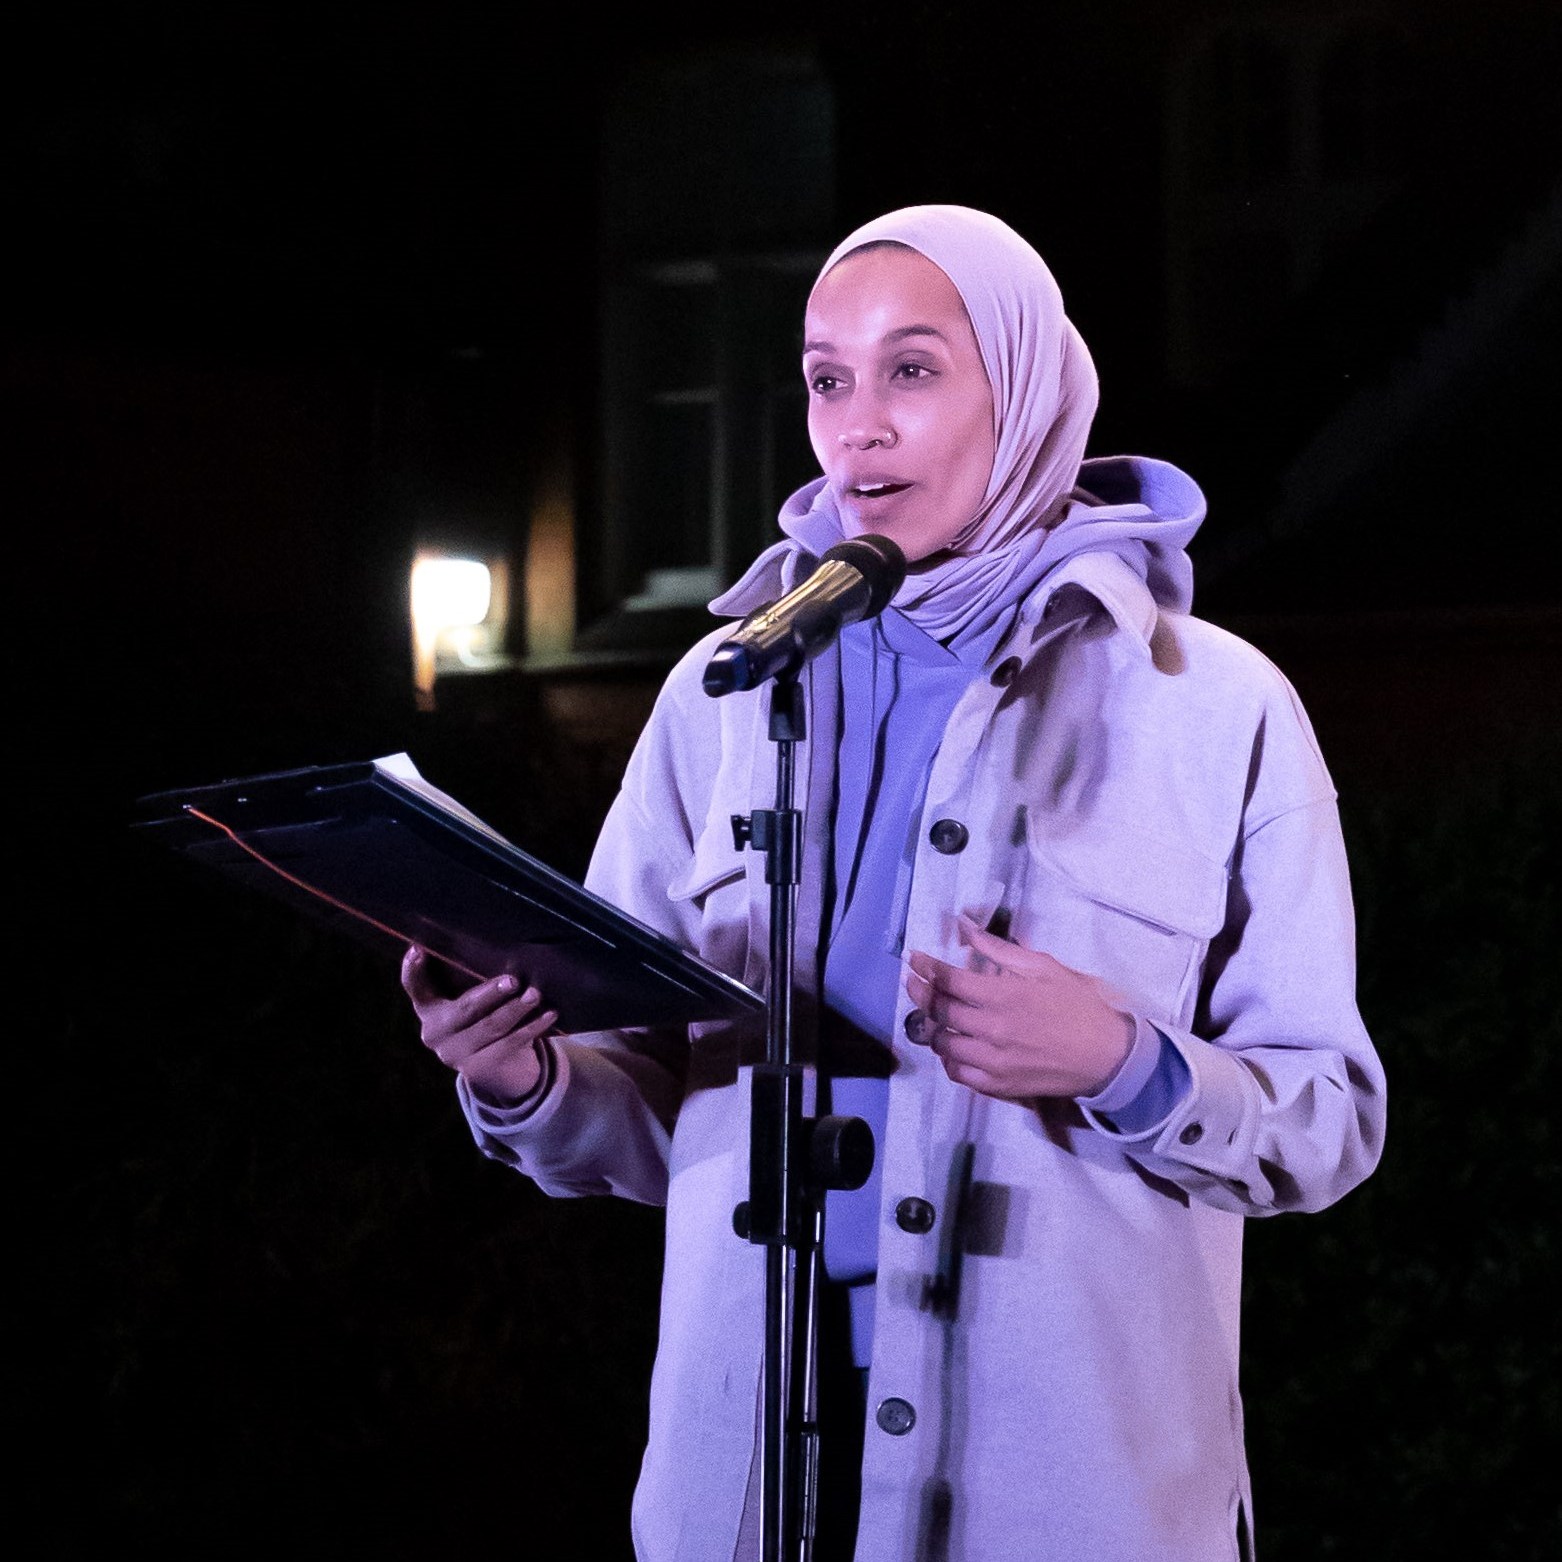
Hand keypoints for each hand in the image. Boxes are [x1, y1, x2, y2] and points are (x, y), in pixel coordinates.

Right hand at [400, 946, 557, 1104]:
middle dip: (490, 993)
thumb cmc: (484, 1018)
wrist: (498, 1068)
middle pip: (464, 1008)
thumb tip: (504, 948)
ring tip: (536, 994)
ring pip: (490, 1027)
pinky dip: (532, 1027)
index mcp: (428, 1008)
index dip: (412, 970)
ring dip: (516, 1009)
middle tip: (513, 980)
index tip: (417, 950)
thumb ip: (471, 980)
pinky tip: (549, 1014)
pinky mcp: (478, 1069)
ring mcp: (454, 1054)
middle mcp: (434, 1033)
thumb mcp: (472, 1000)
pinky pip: (510, 1043)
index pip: (414, 986)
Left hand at [904, 918, 1134, 1100]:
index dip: (926, 967)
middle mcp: (991, 1029)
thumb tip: (965, 927)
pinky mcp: (998, 1085)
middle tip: (913, 982)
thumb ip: (999, 949)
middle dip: (920, 993)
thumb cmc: (1078, 1005)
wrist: (1107, 1056)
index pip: (949, 980)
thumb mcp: (1044, 967)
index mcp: (1003, 996)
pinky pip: (959, 1073)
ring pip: (943, 1044)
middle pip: (940, 1011)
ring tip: (932, 1016)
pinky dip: (949, 1059)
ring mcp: (992, 1061)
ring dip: (932, 1028)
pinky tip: (951, 1048)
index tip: (914, 959)